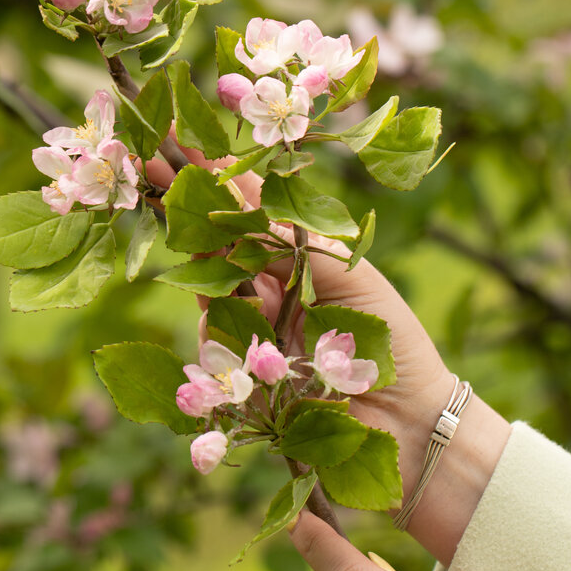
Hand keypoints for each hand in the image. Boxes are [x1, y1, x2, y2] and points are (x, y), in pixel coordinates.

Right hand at [148, 146, 510, 561]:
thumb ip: (297, 238)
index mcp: (303, 261)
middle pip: (218, 248)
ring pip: (209, 296)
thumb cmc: (395, 345)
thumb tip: (247, 191)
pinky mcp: (244, 380)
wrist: (413, 428)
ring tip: (252, 297)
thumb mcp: (351, 278)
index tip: (182, 142)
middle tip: (157, 169)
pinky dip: (223, 340)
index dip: (217, 182)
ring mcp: (257, 335)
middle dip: (191, 215)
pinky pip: (213, 348)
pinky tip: (255, 345)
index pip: (251, 214)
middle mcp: (274, 293)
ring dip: (214, 282)